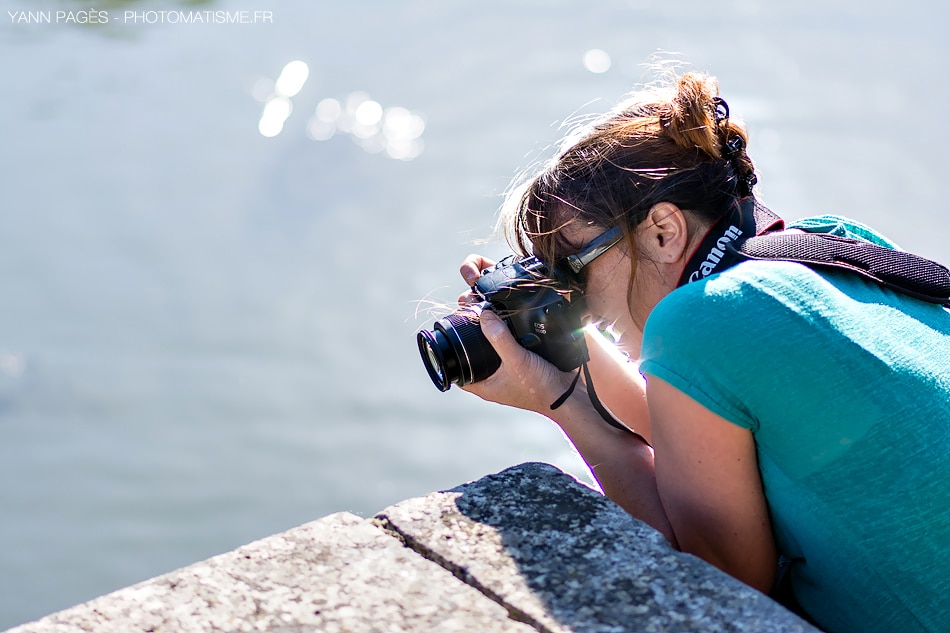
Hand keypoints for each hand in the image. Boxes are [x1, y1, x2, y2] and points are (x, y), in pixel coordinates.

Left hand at [457, 254, 574, 412]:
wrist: (570, 395)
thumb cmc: (541, 388)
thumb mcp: (517, 361)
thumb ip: (499, 338)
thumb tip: (483, 314)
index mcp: (485, 386)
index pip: (457, 370)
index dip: (450, 354)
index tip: (452, 332)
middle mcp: (493, 379)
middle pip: (473, 355)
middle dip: (471, 336)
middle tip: (470, 315)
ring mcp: (507, 373)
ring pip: (491, 350)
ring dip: (490, 333)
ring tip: (487, 313)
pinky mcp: (522, 365)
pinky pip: (509, 348)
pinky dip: (507, 335)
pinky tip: (509, 321)